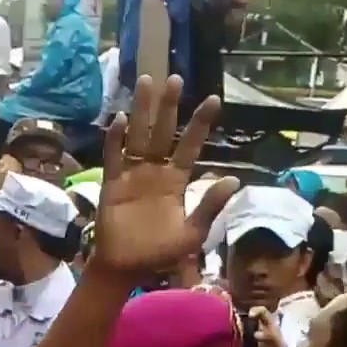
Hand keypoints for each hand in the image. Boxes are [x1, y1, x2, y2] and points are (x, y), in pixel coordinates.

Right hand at [93, 75, 237, 276]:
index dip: (201, 124)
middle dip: (169, 107)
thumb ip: (209, 206)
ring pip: (139, 136)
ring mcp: (132, 175)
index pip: (190, 145)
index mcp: (176, 181)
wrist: (126, 268)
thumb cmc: (159, 253)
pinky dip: (116, 139)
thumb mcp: (192, 233)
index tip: (214, 100)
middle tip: (175, 79)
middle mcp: (155, 172)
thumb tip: (234, 179)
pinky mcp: (112, 183)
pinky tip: (121, 120)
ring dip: (143, 111)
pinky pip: (114, 157)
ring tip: (147, 83)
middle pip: (163, 132)